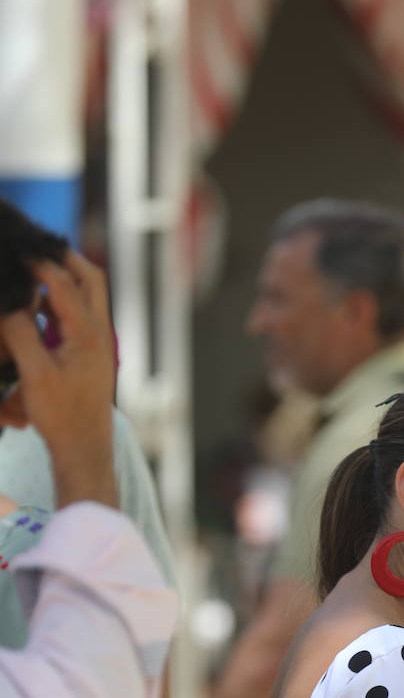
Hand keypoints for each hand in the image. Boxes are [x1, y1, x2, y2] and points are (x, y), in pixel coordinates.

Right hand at [0, 251, 116, 507]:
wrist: (85, 448)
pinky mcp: (92, 355)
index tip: (17, 253)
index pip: (64, 282)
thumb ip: (20, 332)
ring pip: (87, 297)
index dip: (39, 263)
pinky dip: (60, 305)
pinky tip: (36, 312)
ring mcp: (99, 343)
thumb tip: (10, 303)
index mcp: (88, 332)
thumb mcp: (34, 372)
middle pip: (90, 279)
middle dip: (65, 259)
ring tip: (32, 277)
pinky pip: (79, 317)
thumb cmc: (62, 414)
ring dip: (63, 282)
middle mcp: (100, 333)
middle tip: (37, 249)